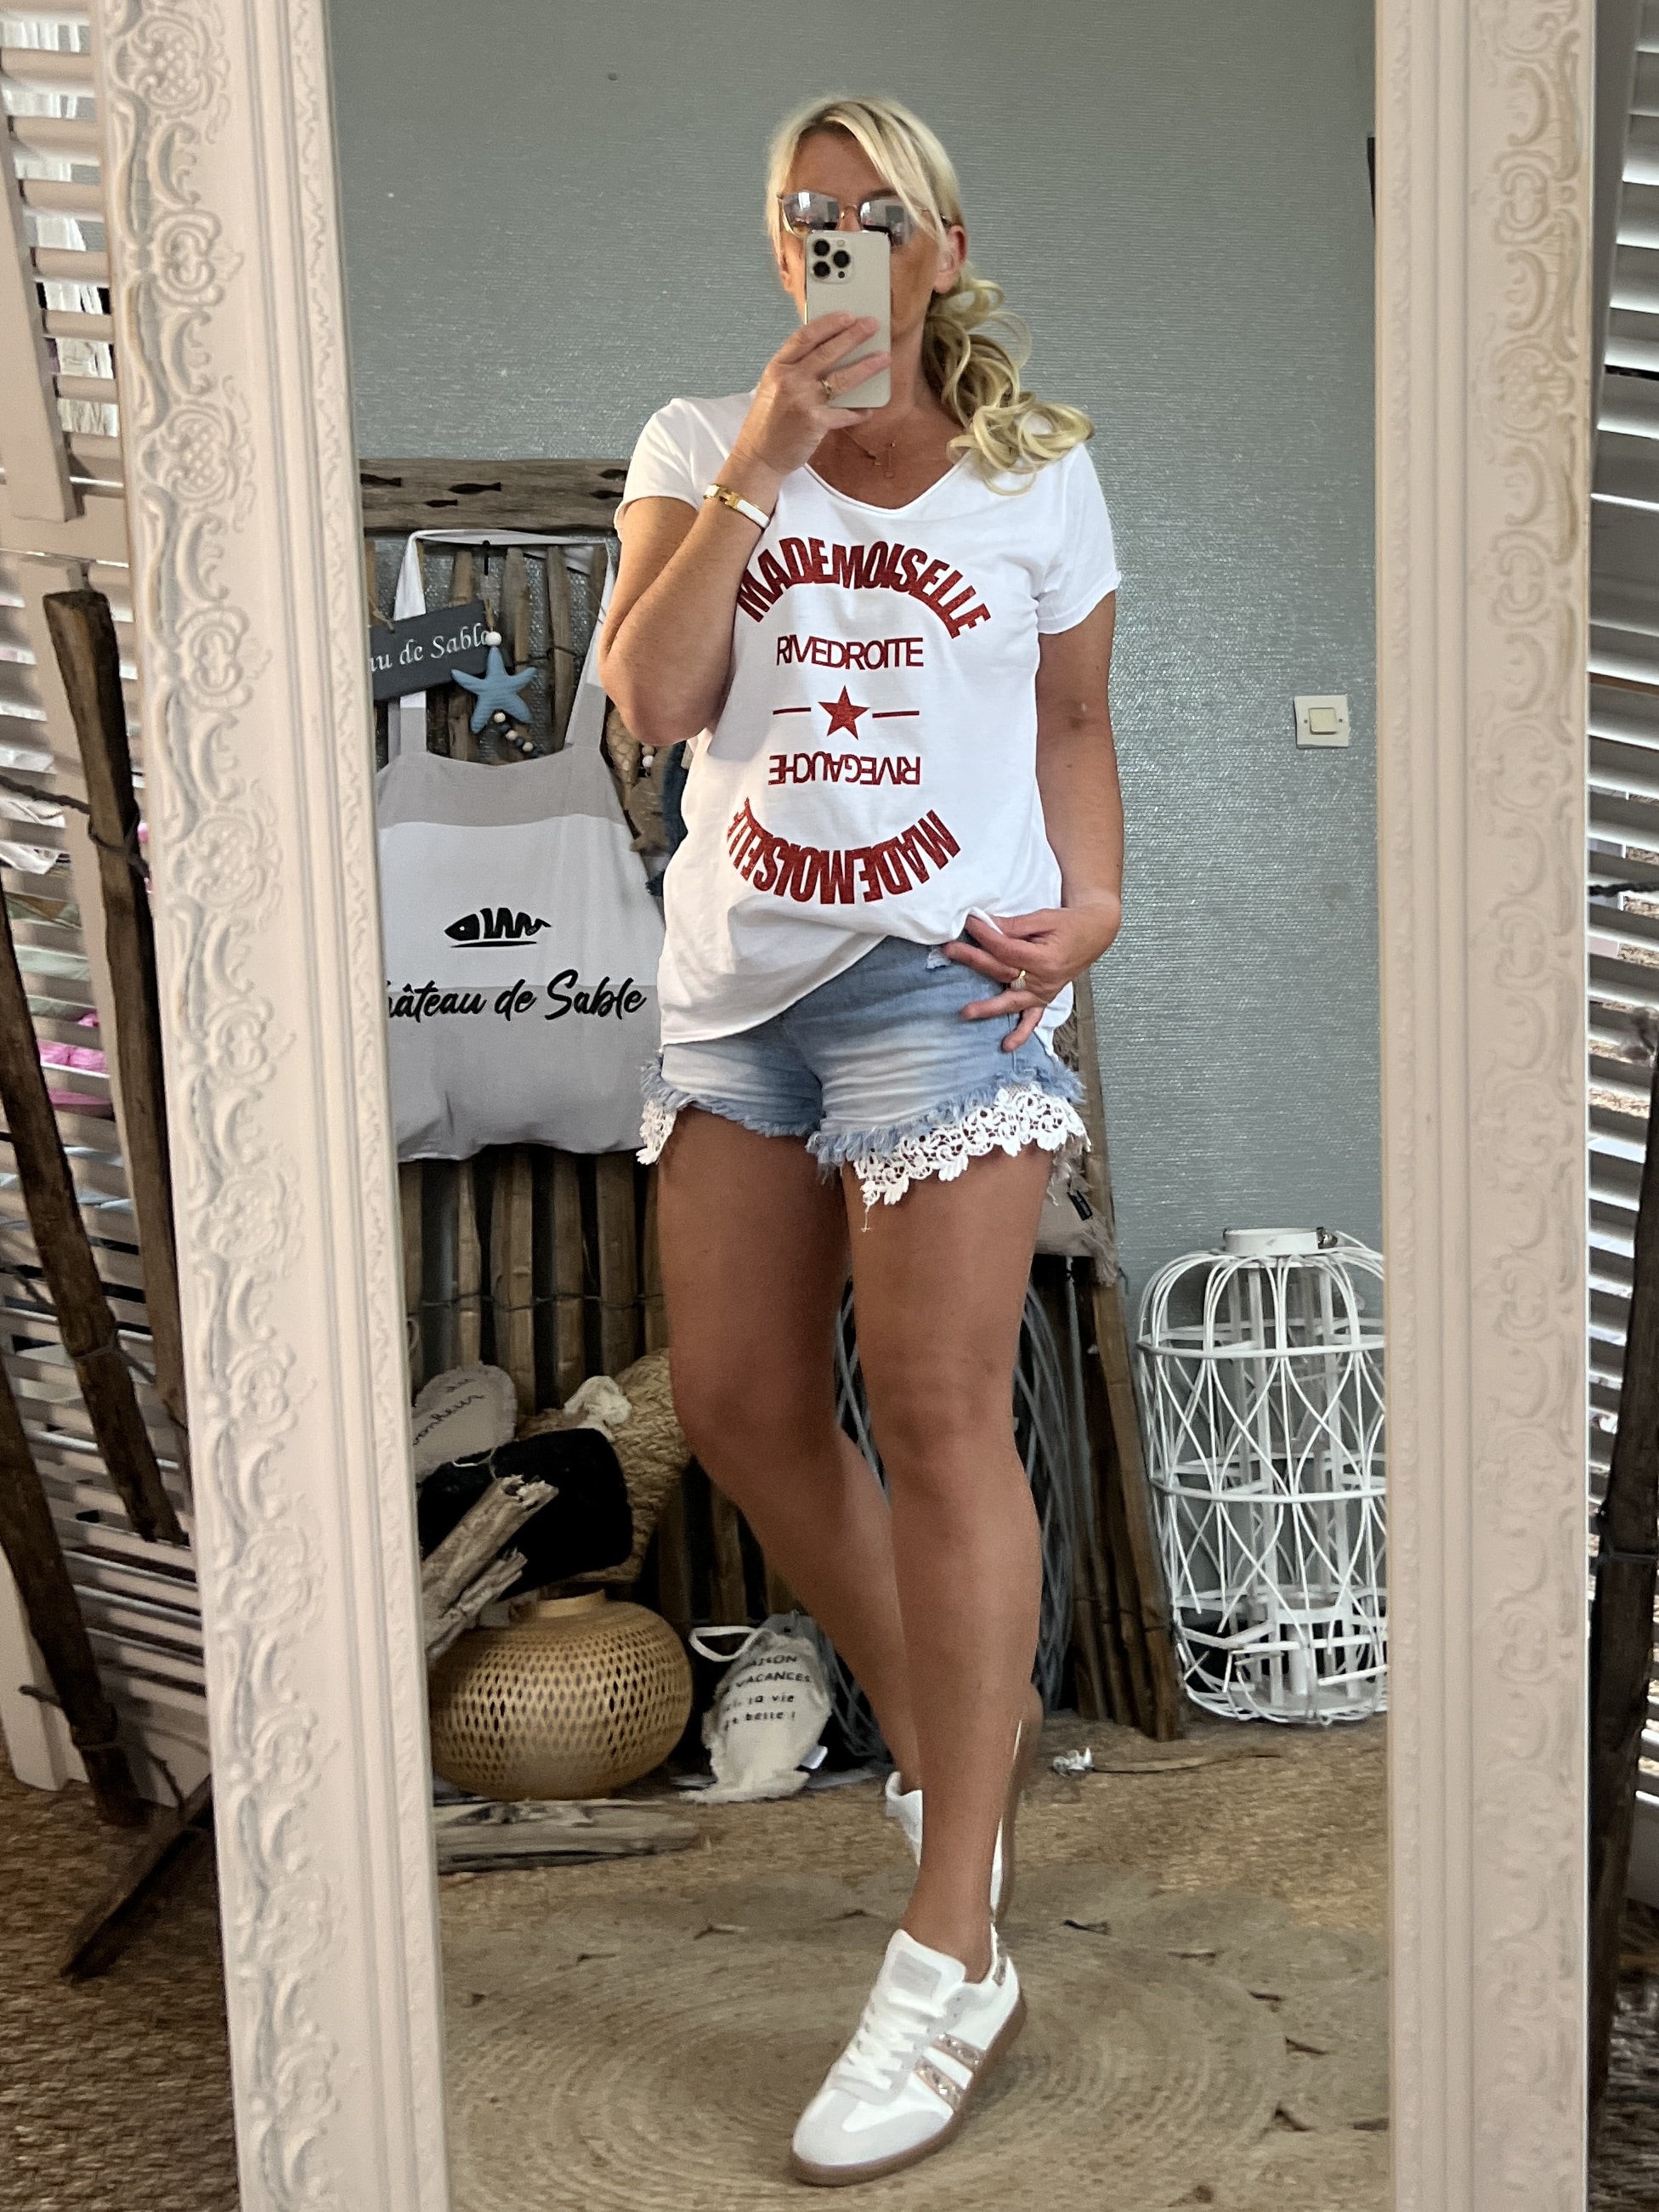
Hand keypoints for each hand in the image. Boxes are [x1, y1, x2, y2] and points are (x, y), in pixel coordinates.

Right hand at [724, 315, 891, 487]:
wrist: (758, 455)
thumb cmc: (767, 422)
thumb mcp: (773, 386)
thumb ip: (795, 369)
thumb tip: (828, 353)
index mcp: (778, 367)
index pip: (805, 337)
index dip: (828, 323)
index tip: (847, 315)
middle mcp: (789, 380)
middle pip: (827, 352)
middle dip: (853, 336)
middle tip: (872, 325)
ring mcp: (802, 401)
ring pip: (841, 378)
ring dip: (866, 367)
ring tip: (883, 358)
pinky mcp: (815, 423)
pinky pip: (844, 413)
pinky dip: (859, 411)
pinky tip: (870, 407)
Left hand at [945, 896, 1122, 1048]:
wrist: (1094, 932)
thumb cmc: (1070, 924)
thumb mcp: (1043, 918)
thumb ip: (1014, 926)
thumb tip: (986, 925)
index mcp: (1045, 959)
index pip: (1006, 949)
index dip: (985, 935)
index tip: (968, 924)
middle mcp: (1045, 980)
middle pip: (1003, 972)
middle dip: (974, 960)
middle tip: (950, 951)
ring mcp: (1045, 992)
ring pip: (1012, 1001)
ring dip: (989, 1007)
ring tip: (966, 1012)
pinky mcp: (1045, 998)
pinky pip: (1033, 1019)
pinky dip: (1021, 1033)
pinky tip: (1007, 1045)